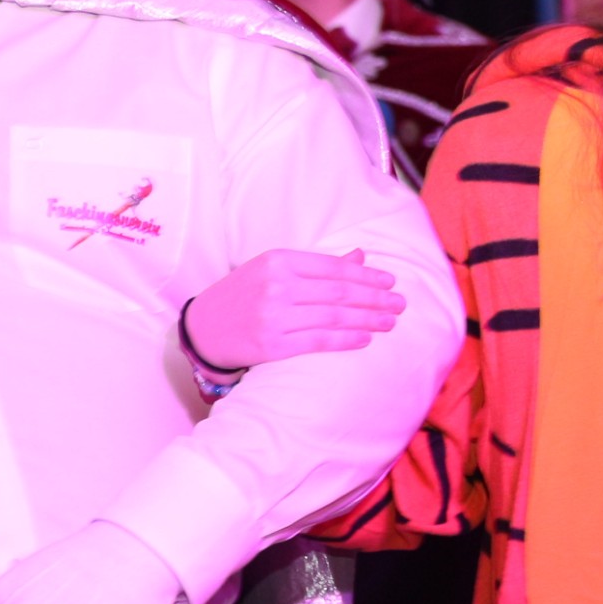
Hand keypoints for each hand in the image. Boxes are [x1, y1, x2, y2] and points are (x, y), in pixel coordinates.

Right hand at [185, 249, 404, 370]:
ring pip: (333, 317)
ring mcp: (273, 317)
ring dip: (367, 320)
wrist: (202, 329)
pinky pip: (318, 342)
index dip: (366, 275)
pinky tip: (365, 338)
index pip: (333, 267)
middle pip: (338, 292)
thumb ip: (316, 267)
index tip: (390, 281)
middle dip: (375, 298)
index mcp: (278, 261)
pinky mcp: (271, 346)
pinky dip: (345, 340)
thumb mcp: (273, 270)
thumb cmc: (243, 295)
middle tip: (400, 303)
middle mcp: (276, 286)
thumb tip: (360, 257)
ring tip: (390, 322)